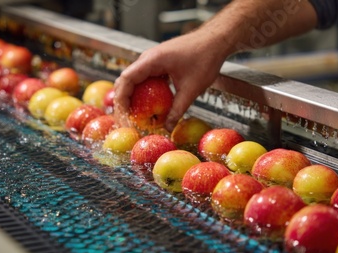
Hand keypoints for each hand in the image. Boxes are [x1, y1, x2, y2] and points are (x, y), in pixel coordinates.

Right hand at [113, 28, 227, 131]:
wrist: (215, 41)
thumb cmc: (205, 58)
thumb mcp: (191, 89)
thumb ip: (178, 109)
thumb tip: (168, 127)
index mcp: (152, 60)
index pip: (127, 78)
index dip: (121, 97)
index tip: (123, 114)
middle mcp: (148, 58)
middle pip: (127, 79)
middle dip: (124, 99)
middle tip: (126, 118)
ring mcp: (153, 60)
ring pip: (135, 79)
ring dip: (133, 96)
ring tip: (135, 114)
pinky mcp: (159, 63)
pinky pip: (146, 78)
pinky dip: (144, 92)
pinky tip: (149, 105)